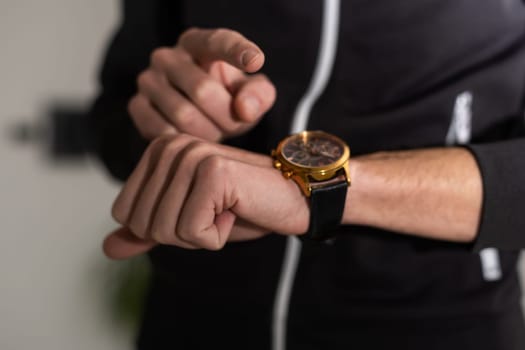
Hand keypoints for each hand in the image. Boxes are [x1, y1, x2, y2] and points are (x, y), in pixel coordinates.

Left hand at [104, 134, 308, 258]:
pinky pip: (193, 231)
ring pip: (166, 230)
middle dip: (181, 233)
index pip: (125, 213)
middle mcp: (170, 146)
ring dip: (200, 235)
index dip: (163, 227)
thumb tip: (107, 248)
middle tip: (214, 212)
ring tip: (226, 209)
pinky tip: (235, 211)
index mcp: (158, 151)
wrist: (290, 199)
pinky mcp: (212, 172)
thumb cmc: (240, 208)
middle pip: (144, 223)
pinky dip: (215, 236)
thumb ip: (147, 231)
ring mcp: (191, 156)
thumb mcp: (187, 221)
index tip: (197, 210)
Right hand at [129, 28, 276, 140]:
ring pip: (183, 116)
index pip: (218, 42)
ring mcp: (147, 80)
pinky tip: (194, 139)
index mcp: (199, 43)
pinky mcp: (136, 107)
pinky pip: (164, 132)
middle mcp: (168, 56)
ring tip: (214, 132)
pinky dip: (185, 143)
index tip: (255, 61)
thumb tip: (244, 109)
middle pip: (202, 90)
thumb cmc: (228, 99)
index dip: (236, 51)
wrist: (195, 117)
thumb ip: (259, 96)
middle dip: (226, 117)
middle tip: (234, 126)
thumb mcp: (252, 95)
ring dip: (208, 134)